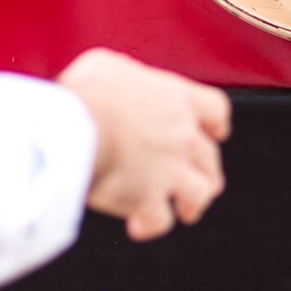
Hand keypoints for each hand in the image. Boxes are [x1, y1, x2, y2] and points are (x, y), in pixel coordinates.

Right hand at [59, 48, 230, 240]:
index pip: (215, 110)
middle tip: (198, 176)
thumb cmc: (87, 95)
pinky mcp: (149, 199)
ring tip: (184, 209)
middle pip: (210, 156)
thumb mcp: (105, 65)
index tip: (216, 131)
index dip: (216, 124)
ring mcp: (170, 169)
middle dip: (207, 169)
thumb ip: (124, 72)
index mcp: (177, 100)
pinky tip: (139, 225)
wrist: (73, 131)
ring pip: (201, 191)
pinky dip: (152, 225)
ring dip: (194, 202)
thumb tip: (113, 79)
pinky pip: (161, 220)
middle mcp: (182, 135)